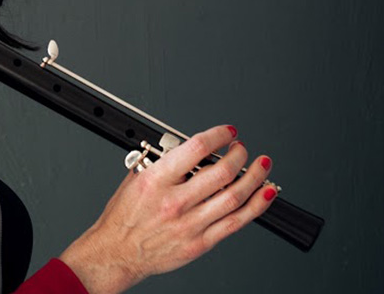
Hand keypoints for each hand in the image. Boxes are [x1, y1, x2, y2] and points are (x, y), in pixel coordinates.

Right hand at [57, 125, 276, 293]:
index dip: (218, 135)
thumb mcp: (135, 178)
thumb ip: (162, 163)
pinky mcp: (200, 243)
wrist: (117, 252)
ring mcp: (190, 224)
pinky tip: (265, 193)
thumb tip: (189, 150)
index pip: (196, 148)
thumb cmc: (123, 218)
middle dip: (239, 155)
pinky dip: (256, 206)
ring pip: (234, 197)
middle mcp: (175, 202)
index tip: (227, 132)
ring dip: (254, 177)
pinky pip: (236, 222)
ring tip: (261, 165)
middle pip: (222, 172)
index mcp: (156, 180)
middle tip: (242, 148)